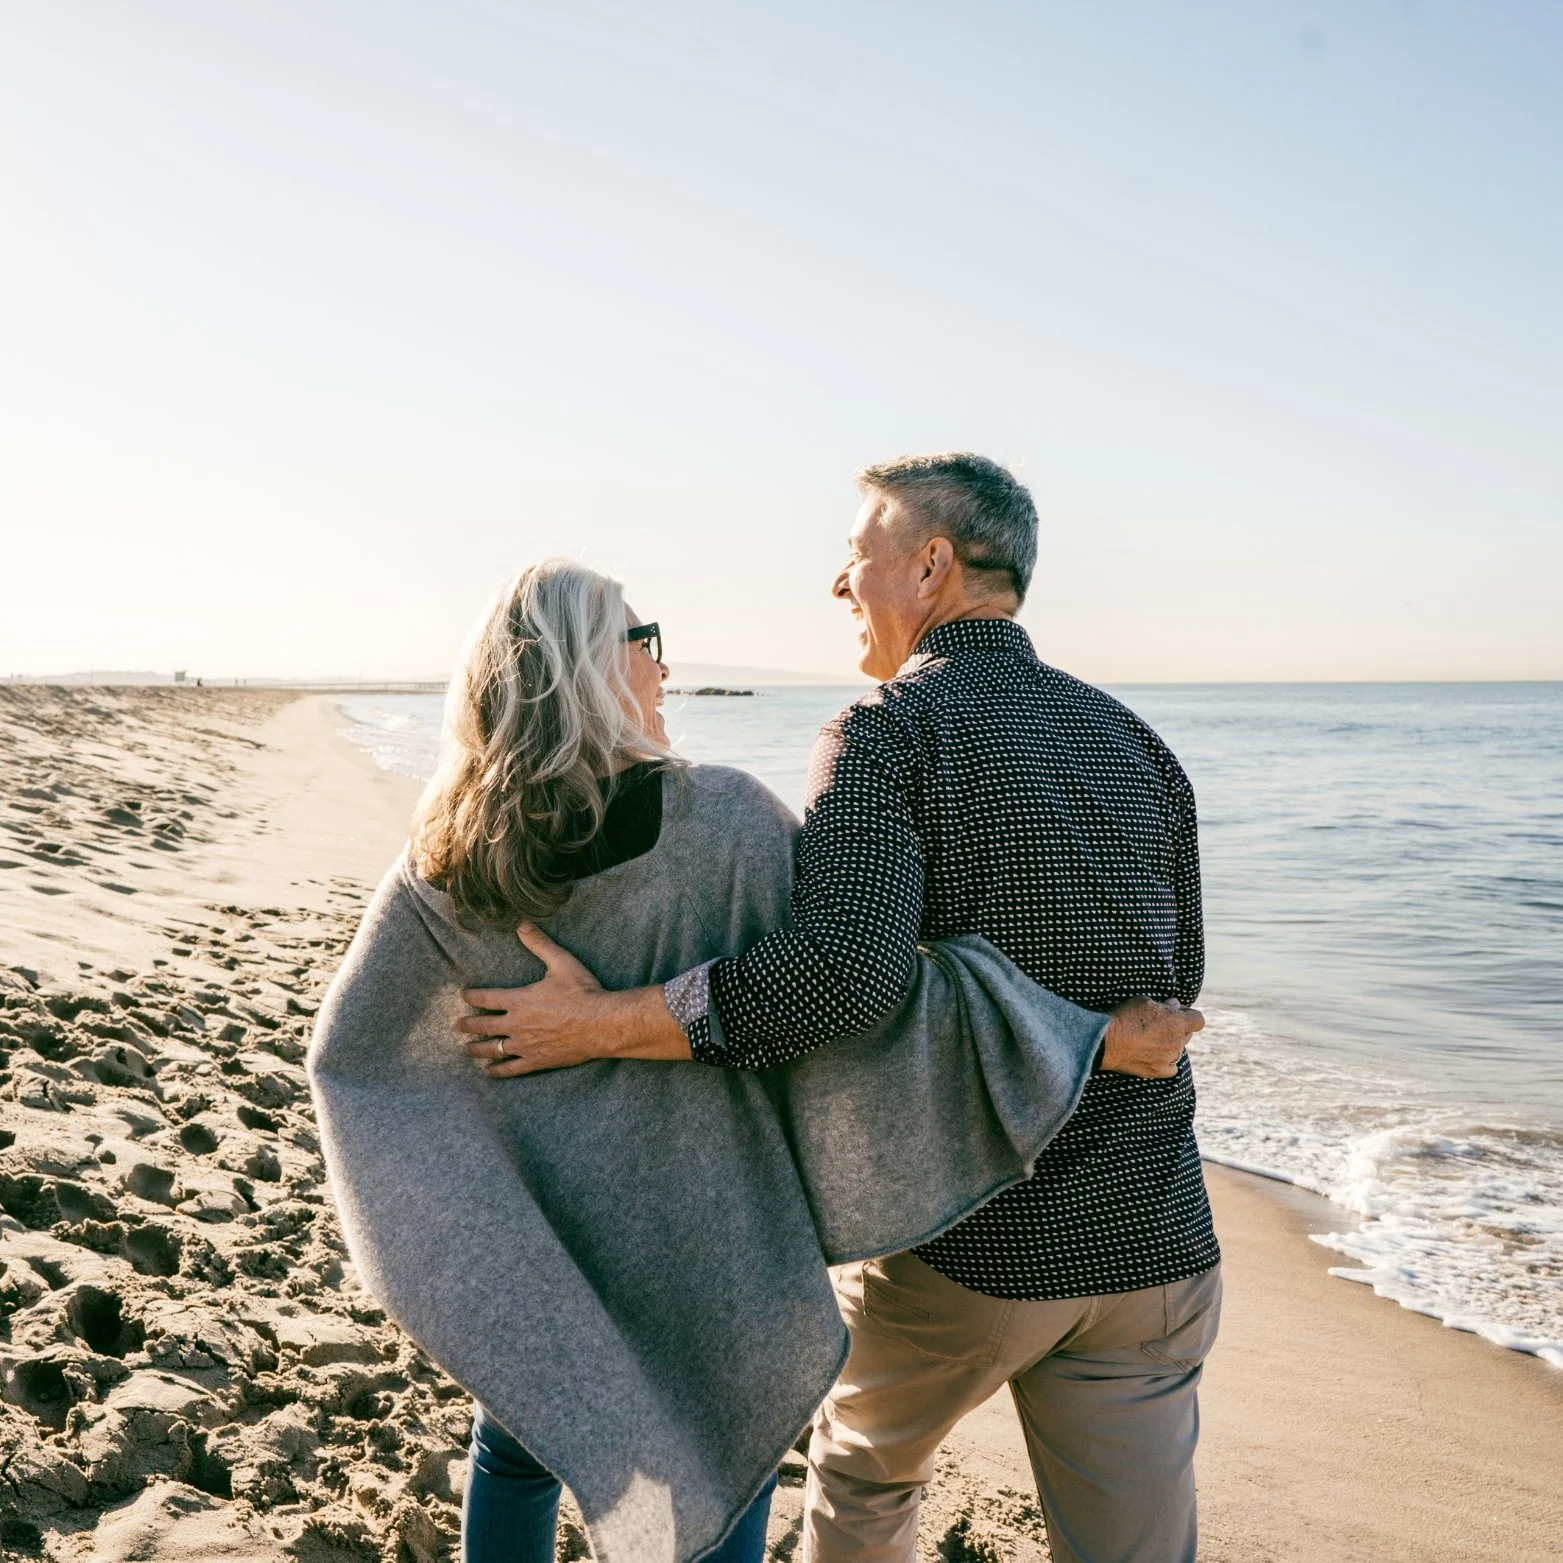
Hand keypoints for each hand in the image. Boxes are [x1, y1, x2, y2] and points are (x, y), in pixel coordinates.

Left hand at [458, 923, 614, 1076]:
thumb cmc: (583, 992)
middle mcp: (516, 1024)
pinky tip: (489, 1071)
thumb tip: (521, 923)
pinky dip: (497, 1070)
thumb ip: (539, 944)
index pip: (487, 998)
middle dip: (468, 1024)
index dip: (472, 996)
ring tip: (466, 1049)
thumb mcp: (561, 962)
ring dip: (476, 1048)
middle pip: (484, 1025)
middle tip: (457, 1025)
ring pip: (493, 1048)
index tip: (463, 995)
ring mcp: (525, 1045)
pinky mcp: (536, 1061)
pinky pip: (511, 1068)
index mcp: (519, 1000)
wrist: (601, 1024)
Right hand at [1099, 997, 1203, 1078]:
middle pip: (1187, 1034)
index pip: (1198, 1020)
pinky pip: (1172, 1068)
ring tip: (1152, 1039)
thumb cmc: (1125, 1017)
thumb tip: (1174, 1006)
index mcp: (1177, 1022)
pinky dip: (1167, 1062)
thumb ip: (1163, 1005)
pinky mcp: (1159, 1071)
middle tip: (1160, 1023)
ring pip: (1178, 1050)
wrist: (1107, 1041)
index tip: (1178, 1012)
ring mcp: (1169, 1058)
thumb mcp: (1144, 1001)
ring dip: (1171, 1043)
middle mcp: (1177, 1042)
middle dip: (1178, 1028)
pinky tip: (1156, 1056)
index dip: (1190, 1015)